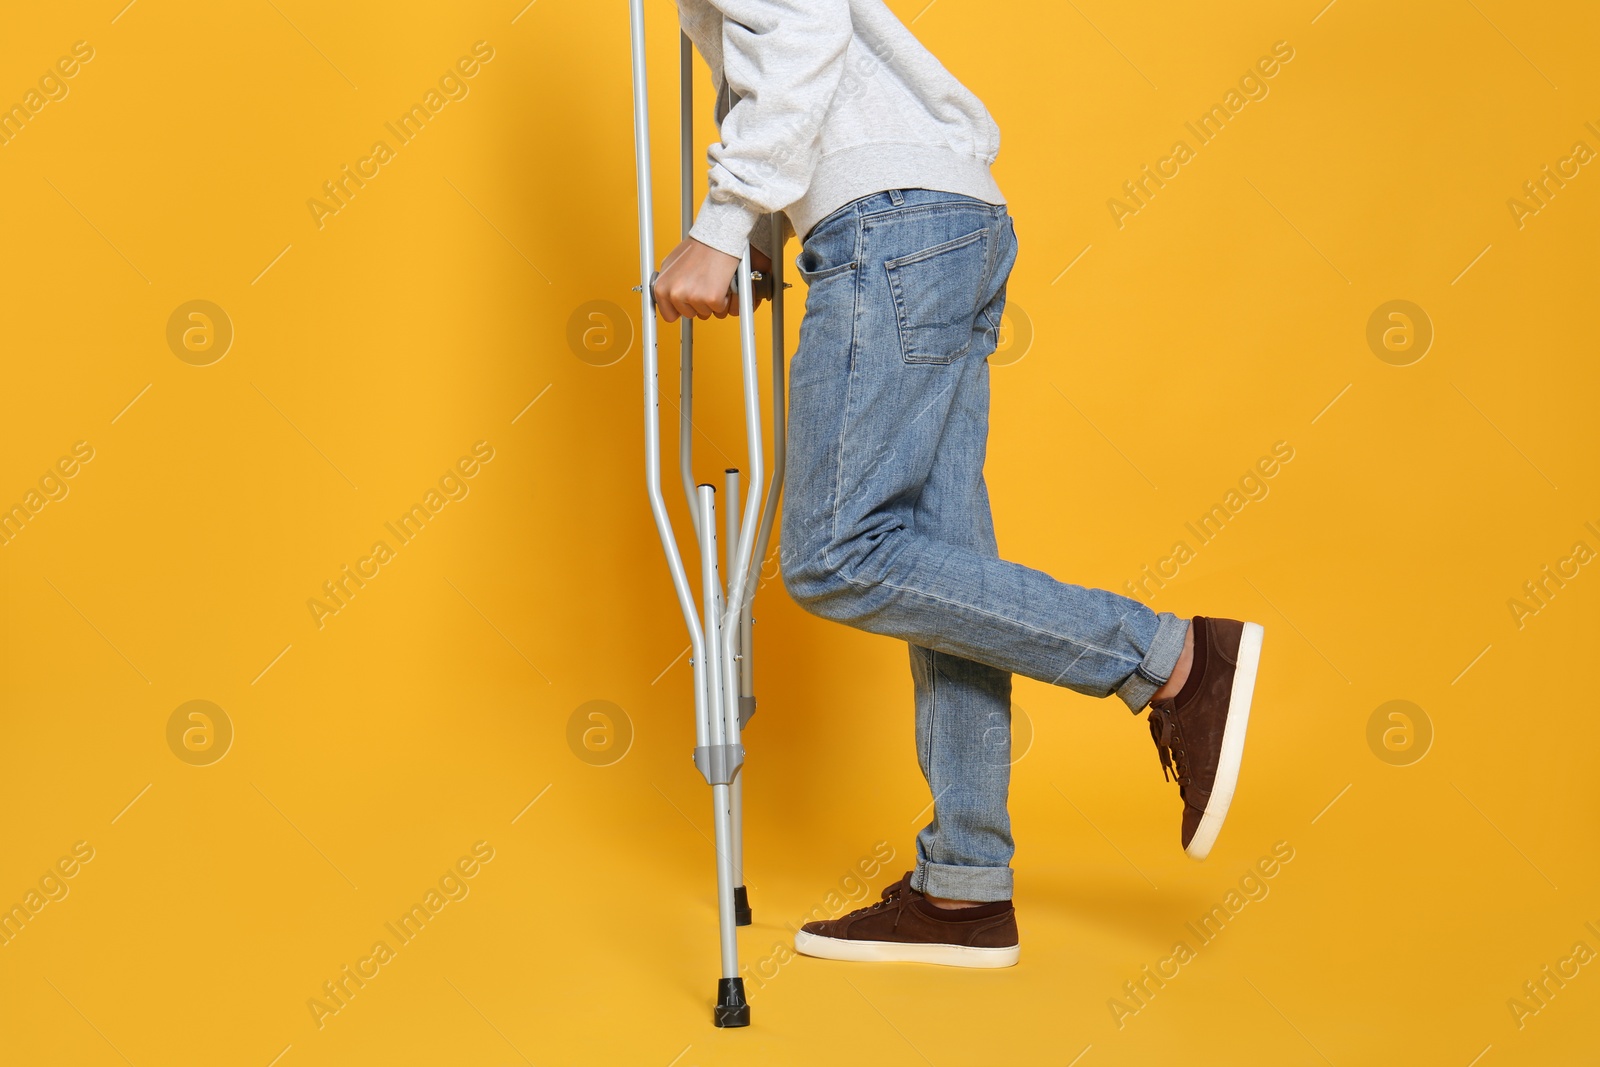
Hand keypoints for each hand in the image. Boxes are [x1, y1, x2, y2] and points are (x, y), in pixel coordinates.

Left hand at [652, 238, 769, 322]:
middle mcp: (675, 294)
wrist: (716, 238)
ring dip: (710, 302)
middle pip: (689, 315)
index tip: (688, 302)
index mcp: (661, 289)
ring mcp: (693, 297)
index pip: (669, 315)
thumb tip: (662, 295)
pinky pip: (720, 309)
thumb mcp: (670, 264)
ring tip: (711, 281)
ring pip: (705, 313)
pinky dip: (724, 300)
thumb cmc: (696, 249)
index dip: (681, 309)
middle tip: (702, 283)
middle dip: (697, 304)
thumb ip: (666, 283)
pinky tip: (720, 283)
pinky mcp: (712, 298)